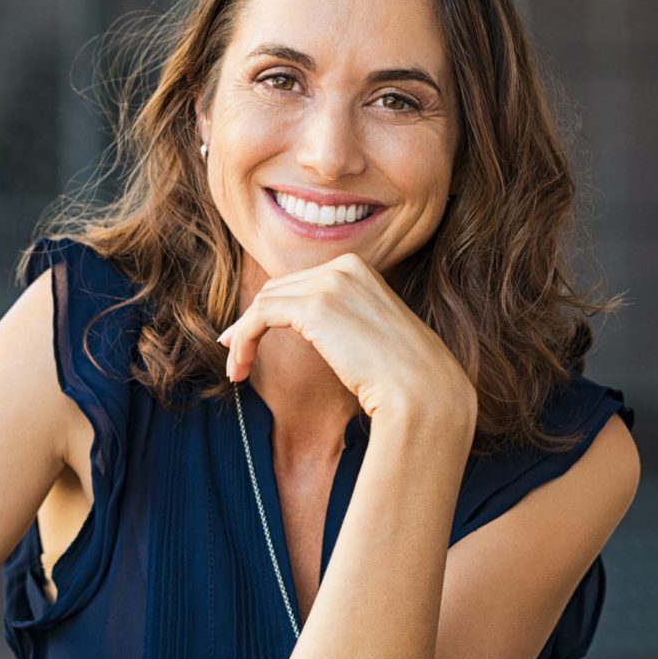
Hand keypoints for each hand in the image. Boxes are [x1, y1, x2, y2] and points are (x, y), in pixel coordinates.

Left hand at [218, 253, 476, 421]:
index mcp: (360, 268)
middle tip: (235, 354)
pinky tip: (239, 366)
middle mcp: (344, 267)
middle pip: (279, 289)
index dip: (271, 310)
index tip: (250, 337)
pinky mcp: (314, 307)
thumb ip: (343, 320)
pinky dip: (243, 340)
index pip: (300, 283)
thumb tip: (312, 329)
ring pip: (264, 302)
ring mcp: (330, 283)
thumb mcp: (371, 333)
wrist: (421, 391)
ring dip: (243, 336)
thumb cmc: (403, 375)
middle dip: (251, 321)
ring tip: (236, 370)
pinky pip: (260, 317)